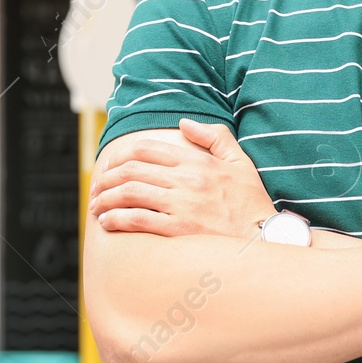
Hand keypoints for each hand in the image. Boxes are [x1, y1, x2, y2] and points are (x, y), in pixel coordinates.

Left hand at [90, 119, 275, 236]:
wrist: (265, 238)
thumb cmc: (252, 202)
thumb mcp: (240, 161)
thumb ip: (215, 136)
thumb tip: (184, 124)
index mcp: (196, 161)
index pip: (146, 149)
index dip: (120, 156)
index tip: (109, 166)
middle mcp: (185, 180)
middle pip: (131, 170)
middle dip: (105, 178)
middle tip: (96, 188)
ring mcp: (181, 205)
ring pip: (129, 193)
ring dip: (105, 198)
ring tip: (96, 206)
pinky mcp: (178, 230)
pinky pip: (137, 220)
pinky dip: (116, 219)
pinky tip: (107, 222)